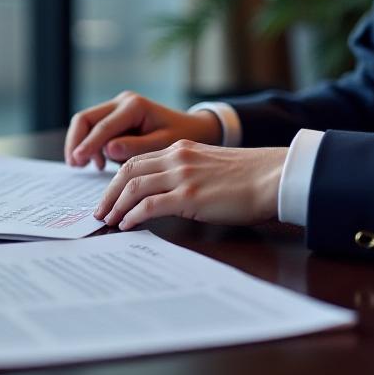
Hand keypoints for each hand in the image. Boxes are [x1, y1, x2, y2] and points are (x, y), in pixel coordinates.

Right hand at [64, 90, 221, 169]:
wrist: (195, 128)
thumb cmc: (183, 137)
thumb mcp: (164, 145)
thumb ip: (137, 147)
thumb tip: (109, 150)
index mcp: (134, 107)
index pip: (103, 126)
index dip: (89, 144)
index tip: (78, 160)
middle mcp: (122, 102)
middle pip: (86, 118)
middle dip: (77, 141)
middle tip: (75, 164)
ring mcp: (117, 108)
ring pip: (87, 123)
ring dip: (82, 144)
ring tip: (86, 166)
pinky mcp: (116, 117)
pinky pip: (95, 129)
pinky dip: (92, 145)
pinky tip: (100, 164)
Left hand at [94, 141, 287, 229]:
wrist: (273, 177)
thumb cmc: (250, 178)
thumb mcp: (211, 167)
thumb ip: (188, 174)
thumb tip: (170, 195)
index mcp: (181, 149)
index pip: (138, 161)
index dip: (119, 179)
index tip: (110, 195)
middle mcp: (177, 158)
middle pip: (128, 172)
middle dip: (110, 192)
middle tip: (100, 210)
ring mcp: (182, 176)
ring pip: (134, 187)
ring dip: (116, 205)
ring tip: (108, 220)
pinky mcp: (189, 196)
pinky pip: (149, 206)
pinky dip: (133, 216)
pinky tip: (127, 224)